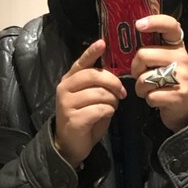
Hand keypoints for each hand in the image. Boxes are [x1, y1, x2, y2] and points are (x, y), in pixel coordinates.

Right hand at [54, 39, 125, 167]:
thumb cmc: (84, 118)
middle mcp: (65, 88)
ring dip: (112, 101)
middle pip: (94, 76)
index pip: (81, 62)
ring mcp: (67, 103)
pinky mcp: (73, 118)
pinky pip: (99, 109)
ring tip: (112, 107)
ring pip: (99, 93)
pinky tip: (106, 115)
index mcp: (69, 80)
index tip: (103, 43)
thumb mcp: (90, 97)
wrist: (70, 144)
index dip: (92, 52)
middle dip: (113, 83)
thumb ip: (97, 84)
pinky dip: (108, 112)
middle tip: (122, 92)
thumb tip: (115, 75)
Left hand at [132, 14, 187, 129]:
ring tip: (149, 89)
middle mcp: (182, 58)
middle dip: (135, 68)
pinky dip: (148, 99)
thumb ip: (152, 48)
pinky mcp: (179, 95)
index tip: (138, 25)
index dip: (154, 21)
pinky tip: (156, 98)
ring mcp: (182, 77)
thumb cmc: (168, 80)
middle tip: (140, 74)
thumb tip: (127, 38)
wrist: (185, 107)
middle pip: (144, 55)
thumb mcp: (165, 60)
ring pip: (144, 78)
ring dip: (140, 87)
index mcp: (177, 46)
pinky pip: (150, 96)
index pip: (170, 25)